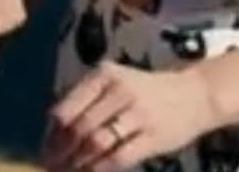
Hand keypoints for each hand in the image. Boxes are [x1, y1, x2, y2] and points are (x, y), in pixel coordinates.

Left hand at [40, 61, 218, 171]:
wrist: (194, 95)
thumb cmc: (146, 91)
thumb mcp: (115, 83)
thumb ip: (86, 102)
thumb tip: (51, 135)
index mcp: (104, 75)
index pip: (65, 109)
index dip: (51, 135)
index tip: (44, 151)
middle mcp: (119, 90)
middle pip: (78, 128)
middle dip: (61, 153)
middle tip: (51, 168)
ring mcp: (138, 113)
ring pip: (96, 143)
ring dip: (77, 164)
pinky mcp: (153, 136)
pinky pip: (118, 158)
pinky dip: (99, 170)